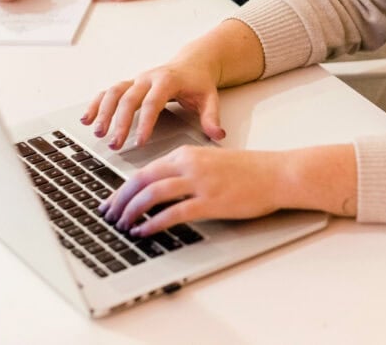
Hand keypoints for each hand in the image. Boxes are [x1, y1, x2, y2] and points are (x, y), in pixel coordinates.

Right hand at [81, 54, 226, 149]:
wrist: (194, 62)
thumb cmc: (199, 82)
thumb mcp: (210, 98)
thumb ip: (212, 117)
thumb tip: (217, 135)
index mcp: (168, 80)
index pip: (153, 102)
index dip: (145, 122)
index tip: (139, 141)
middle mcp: (148, 78)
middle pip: (129, 98)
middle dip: (120, 122)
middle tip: (115, 144)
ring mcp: (137, 80)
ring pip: (114, 93)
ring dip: (104, 112)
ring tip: (98, 132)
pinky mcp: (130, 84)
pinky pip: (109, 92)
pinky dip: (97, 104)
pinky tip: (87, 119)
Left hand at [98, 147, 288, 234]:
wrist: (277, 174)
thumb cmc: (250, 171)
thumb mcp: (212, 162)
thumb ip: (187, 171)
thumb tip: (163, 189)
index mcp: (188, 154)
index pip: (145, 170)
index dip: (124, 188)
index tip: (113, 201)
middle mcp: (189, 165)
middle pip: (142, 180)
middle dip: (120, 199)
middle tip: (108, 214)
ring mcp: (199, 183)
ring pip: (152, 195)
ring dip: (132, 211)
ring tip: (122, 225)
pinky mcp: (210, 201)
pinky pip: (173, 213)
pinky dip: (154, 223)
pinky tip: (145, 231)